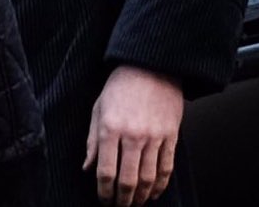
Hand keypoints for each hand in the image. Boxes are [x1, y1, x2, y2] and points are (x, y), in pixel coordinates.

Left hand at [84, 65, 183, 205]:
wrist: (150, 66)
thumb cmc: (120, 85)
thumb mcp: (98, 108)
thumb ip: (93, 140)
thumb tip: (87, 167)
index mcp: (110, 128)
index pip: (106, 172)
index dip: (104, 192)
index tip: (103, 200)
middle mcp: (132, 136)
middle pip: (128, 181)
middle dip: (122, 201)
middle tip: (119, 206)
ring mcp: (154, 137)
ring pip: (148, 180)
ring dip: (141, 197)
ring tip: (136, 203)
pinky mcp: (170, 136)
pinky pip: (166, 169)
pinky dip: (160, 186)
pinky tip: (154, 193)